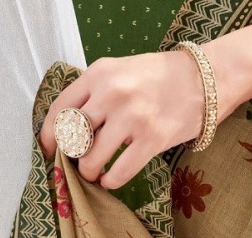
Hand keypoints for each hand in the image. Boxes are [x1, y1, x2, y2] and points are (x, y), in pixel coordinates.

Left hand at [39, 50, 206, 189]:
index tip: (49, 149)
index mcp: (100, 72)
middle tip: (80, 157)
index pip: (58, 109)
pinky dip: (109, 181)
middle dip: (72, 154)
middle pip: (71, 138)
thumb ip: (93, 92)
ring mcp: (132, 116)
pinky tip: (111, 176)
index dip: (48, 136)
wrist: (203, 78)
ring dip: (89, 171)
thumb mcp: (119, 70)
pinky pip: (117, 174)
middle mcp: (112, 92)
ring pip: (90, 160)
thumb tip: (65, 128)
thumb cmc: (157, 75)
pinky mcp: (151, 139)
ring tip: (96, 169)